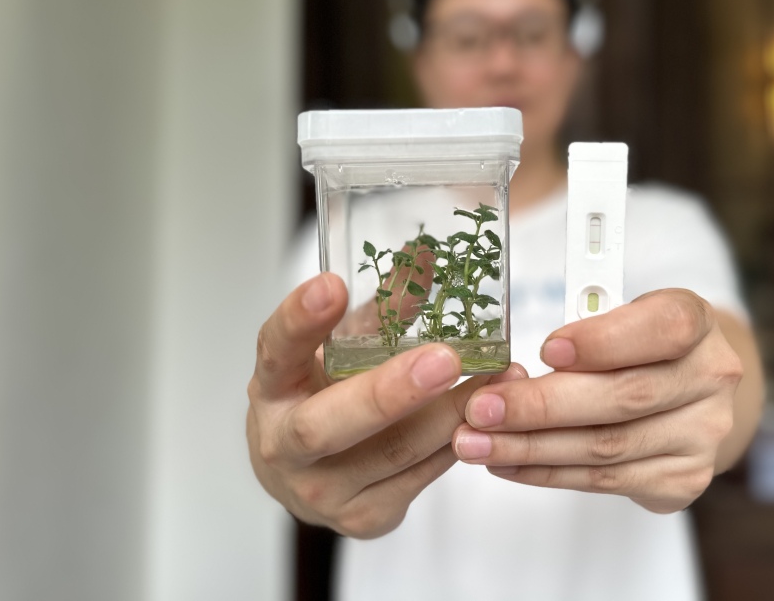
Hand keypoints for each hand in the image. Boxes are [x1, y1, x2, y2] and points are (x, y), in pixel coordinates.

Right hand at [247, 272, 526, 537]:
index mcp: (273, 387)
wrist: (301, 477)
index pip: (276, 349)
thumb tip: (425, 256)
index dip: (301, 319)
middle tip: (444, 359)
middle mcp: (283, 444)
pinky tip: (490, 416)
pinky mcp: (362, 517)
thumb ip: (379, 309)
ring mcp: (321, 489)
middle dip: (390, 392)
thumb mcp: (338, 348)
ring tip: (500, 379)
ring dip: (452, 412)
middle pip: (328, 424)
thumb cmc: (321, 397)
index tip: (331, 284)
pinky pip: (420, 476)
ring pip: (393, 451)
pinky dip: (458, 441)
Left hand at [451, 289, 745, 512]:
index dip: (604, 341)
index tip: (546, 349)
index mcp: (696, 321)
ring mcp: (702, 435)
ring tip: (476, 443)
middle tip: (481, 410)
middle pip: (623, 398)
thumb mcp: (623, 312)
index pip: (663, 328)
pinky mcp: (683, 478)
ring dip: (531, 447)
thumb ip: (584, 327)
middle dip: (541, 406)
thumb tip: (511, 371)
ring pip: (607, 447)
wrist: (689, 390)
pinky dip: (547, 473)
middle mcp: (711, 379)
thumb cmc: (640, 343)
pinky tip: (507, 463)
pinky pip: (604, 480)